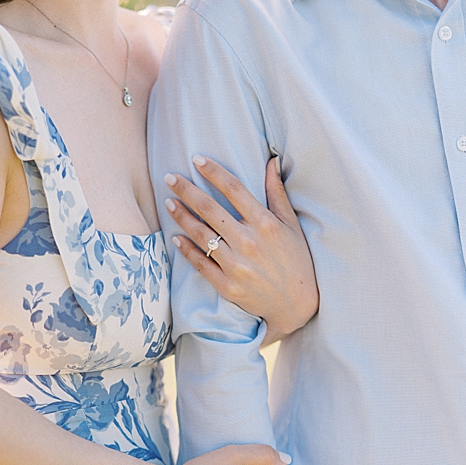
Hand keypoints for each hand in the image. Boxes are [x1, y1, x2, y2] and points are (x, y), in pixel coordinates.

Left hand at [164, 155, 318, 342]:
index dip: (214, 172)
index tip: (196, 159)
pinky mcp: (226, 285)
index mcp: (266, 223)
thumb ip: (277, 193)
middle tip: (169, 177)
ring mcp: (235, 265)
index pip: (234, 189)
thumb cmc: (296, 259)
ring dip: (181, 216)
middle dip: (186, 190)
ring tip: (168, 202)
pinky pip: (199, 262)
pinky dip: (185, 249)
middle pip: (209, 209)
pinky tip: (175, 236)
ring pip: (200, 234)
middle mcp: (248, 242)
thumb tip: (271, 161)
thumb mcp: (291, 225)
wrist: (297, 304)